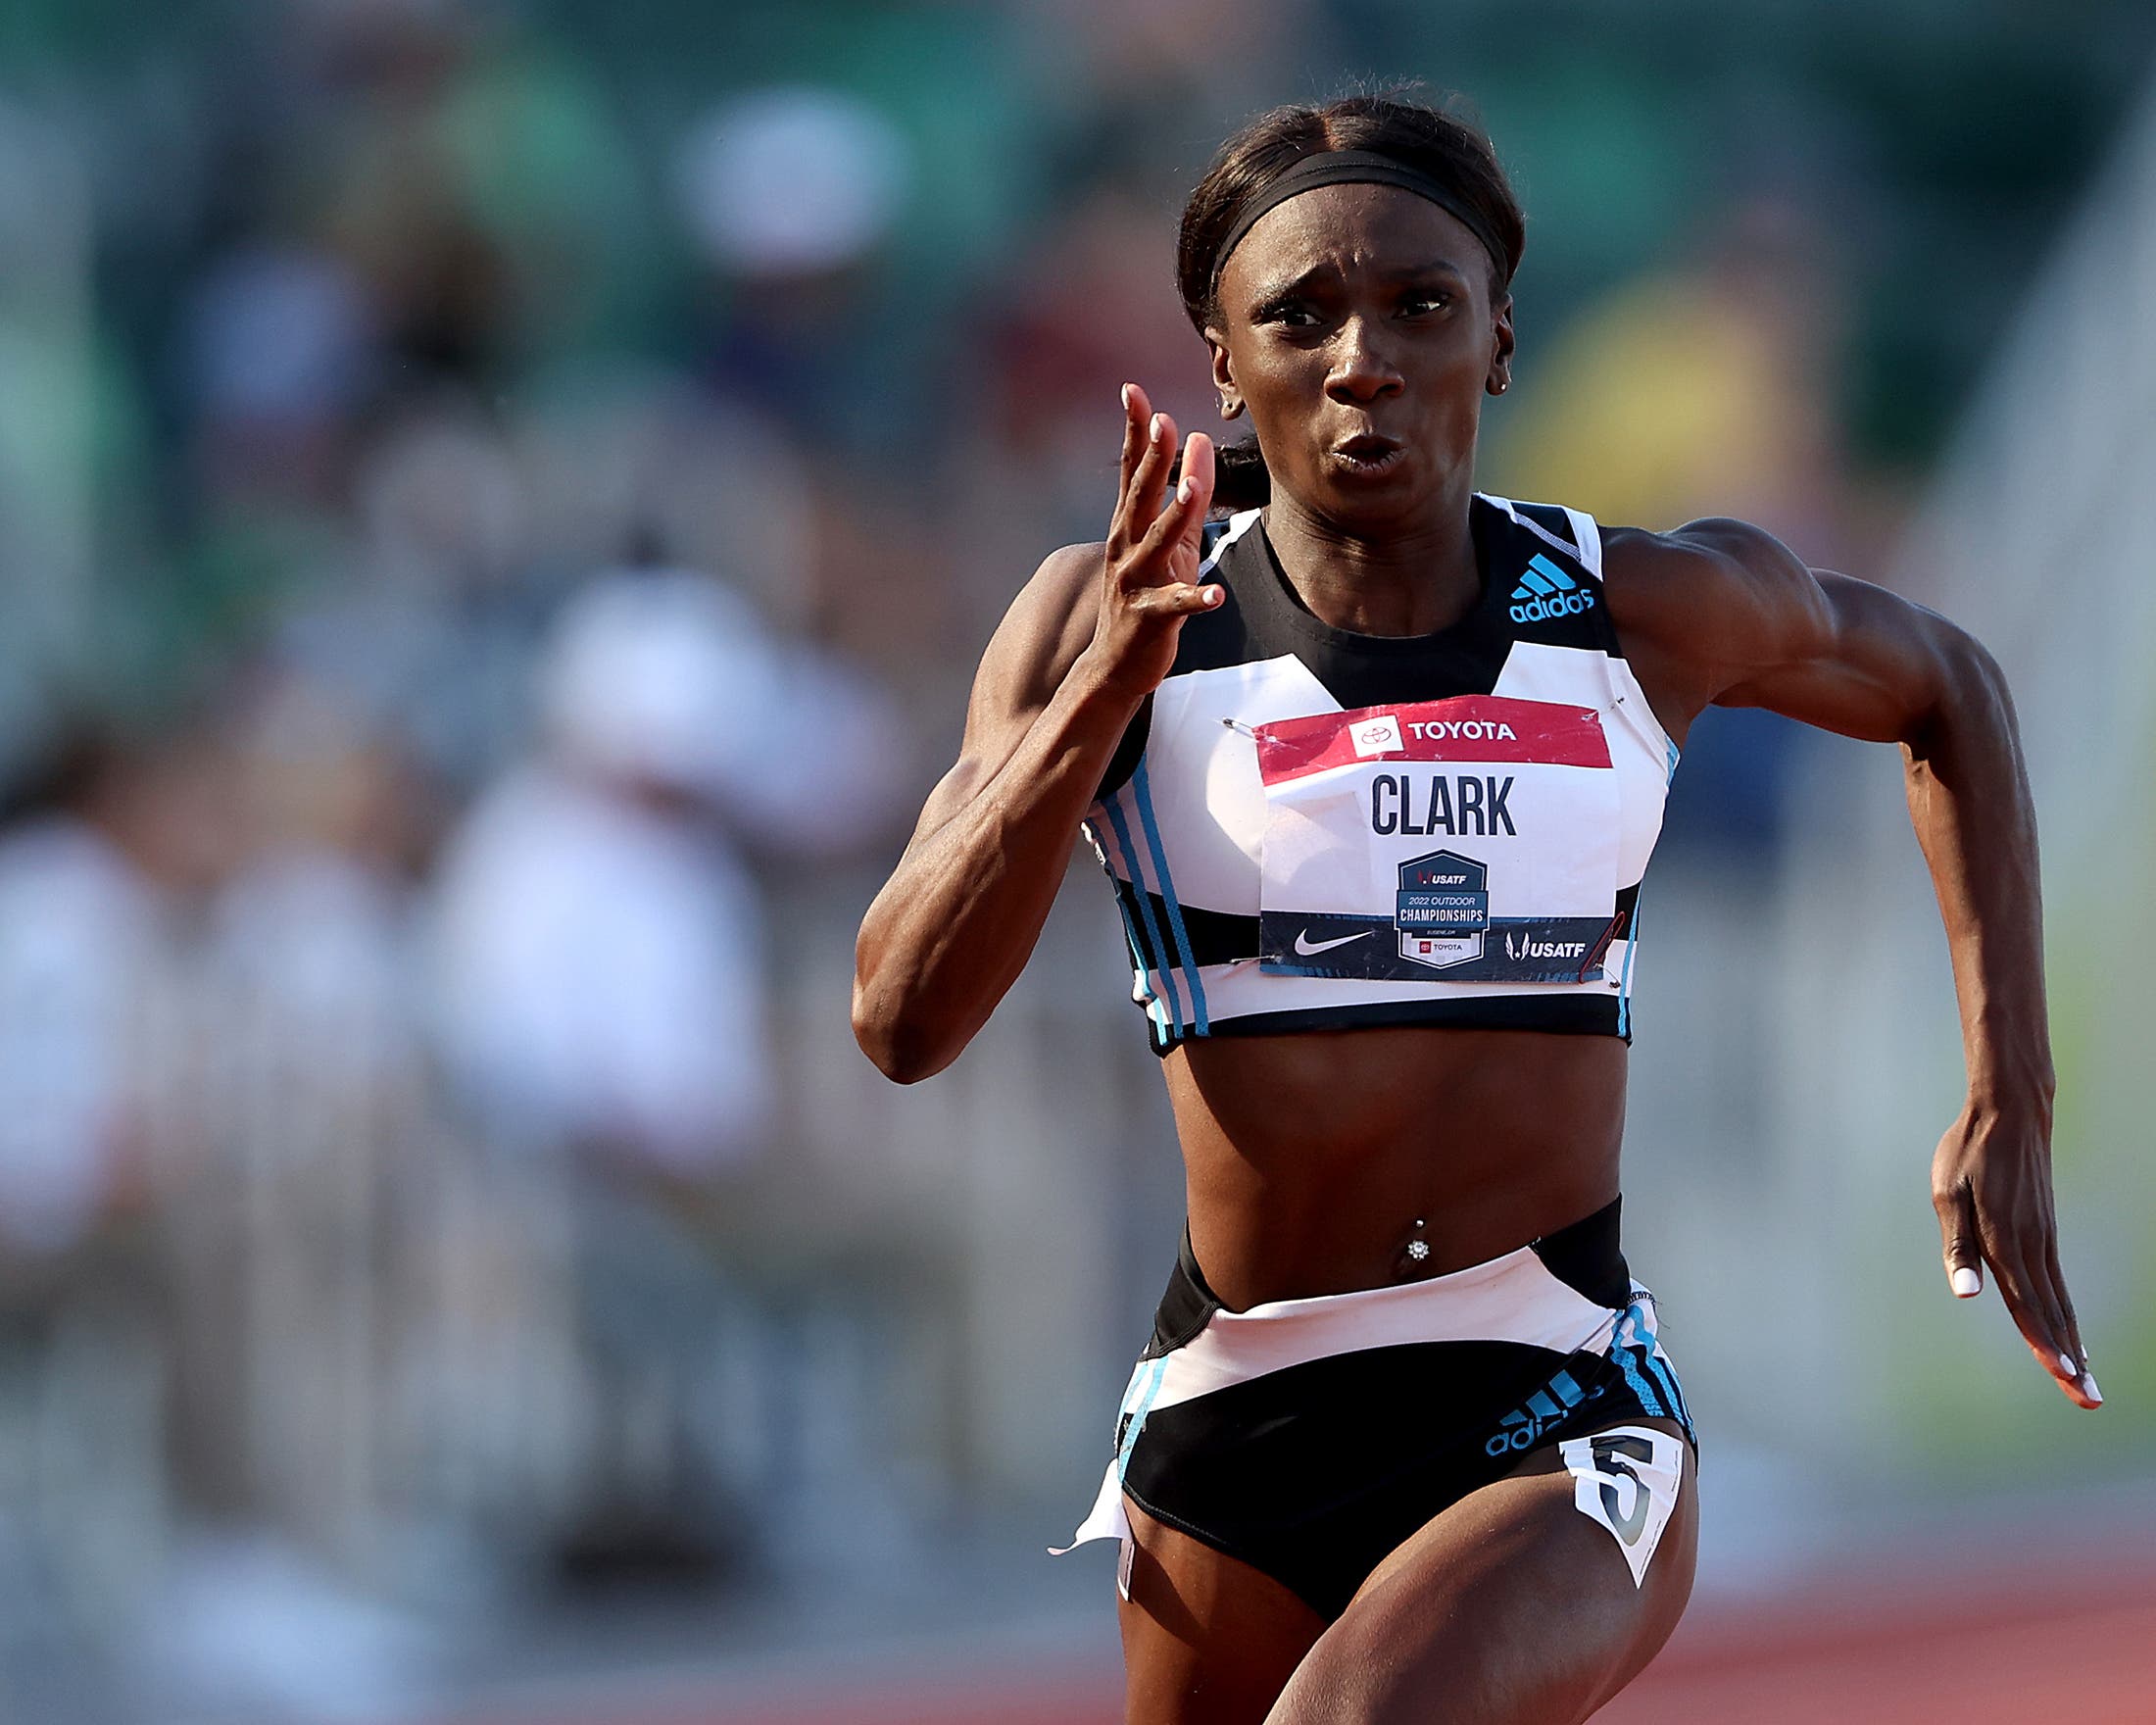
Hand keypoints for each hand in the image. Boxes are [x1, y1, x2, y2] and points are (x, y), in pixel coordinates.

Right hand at [1085, 382, 1219, 699]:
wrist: (1112, 667)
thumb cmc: (1145, 598)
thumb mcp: (1171, 541)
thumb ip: (1188, 491)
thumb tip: (1198, 438)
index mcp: (1129, 527)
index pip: (1131, 472)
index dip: (1133, 432)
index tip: (1132, 391)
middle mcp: (1126, 549)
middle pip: (1140, 498)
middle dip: (1152, 461)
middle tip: (1162, 423)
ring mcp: (1136, 583)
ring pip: (1157, 544)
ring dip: (1175, 517)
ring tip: (1194, 492)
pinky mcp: (1151, 618)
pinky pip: (1176, 606)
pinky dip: (1195, 599)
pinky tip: (1215, 594)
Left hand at [1932, 1097, 2096, 1407]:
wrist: (2012, 1113)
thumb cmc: (1969, 1152)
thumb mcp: (1949, 1193)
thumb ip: (1958, 1246)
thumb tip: (1966, 1293)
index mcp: (2003, 1239)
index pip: (2024, 1301)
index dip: (2042, 1341)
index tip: (2062, 1374)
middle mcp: (2030, 1245)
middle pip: (2050, 1312)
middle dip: (2067, 1359)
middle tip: (2087, 1400)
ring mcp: (2043, 1239)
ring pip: (2060, 1301)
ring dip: (2073, 1344)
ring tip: (2086, 1384)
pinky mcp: (2046, 1233)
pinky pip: (2058, 1283)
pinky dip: (2068, 1314)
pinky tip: (2074, 1336)